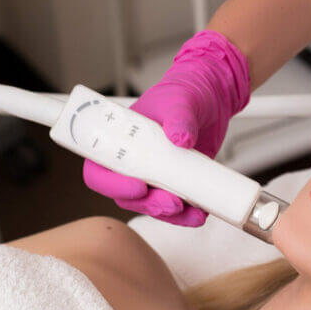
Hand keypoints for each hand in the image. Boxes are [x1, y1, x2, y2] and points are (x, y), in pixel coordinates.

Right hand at [83, 29, 249, 225]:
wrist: (211, 100)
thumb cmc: (183, 93)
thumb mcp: (180, 100)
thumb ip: (179, 116)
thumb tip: (180, 137)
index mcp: (118, 140)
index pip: (99, 170)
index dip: (111, 184)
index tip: (138, 186)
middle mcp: (132, 161)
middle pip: (125, 196)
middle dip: (147, 204)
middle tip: (171, 203)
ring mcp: (154, 175)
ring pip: (150, 206)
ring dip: (169, 215)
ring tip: (192, 213)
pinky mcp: (176, 183)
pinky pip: (175, 208)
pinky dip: (186, 216)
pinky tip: (200, 214)